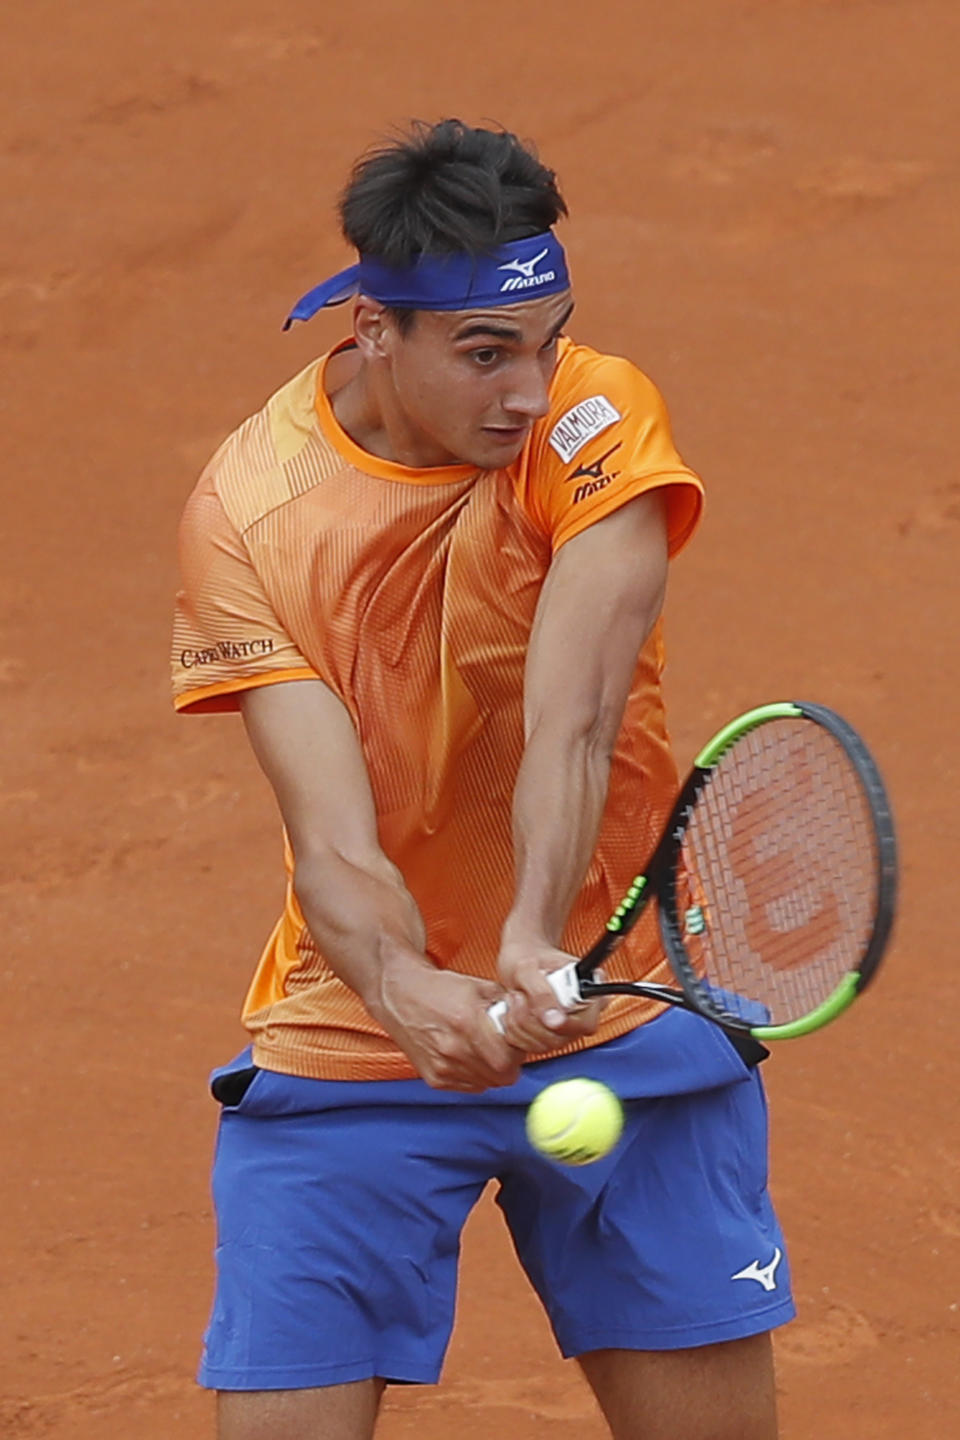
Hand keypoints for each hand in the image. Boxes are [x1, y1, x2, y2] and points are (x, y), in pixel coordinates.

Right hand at [370, 956, 522, 1091]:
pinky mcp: (433, 1078)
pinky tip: (467, 1054)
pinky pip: (468, 1086)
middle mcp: (454, 1049)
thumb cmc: (441, 988)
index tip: (515, 1040)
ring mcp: (442, 1067)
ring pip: (487, 1083)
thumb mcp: (479, 987)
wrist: (399, 996)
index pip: (510, 1059)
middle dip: (509, 1063)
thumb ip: (508, 1007)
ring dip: (491, 1070)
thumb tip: (532, 1022)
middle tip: (503, 1046)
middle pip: (502, 1076)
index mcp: (468, 1023)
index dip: (518, 1051)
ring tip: (484, 1048)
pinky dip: (474, 1074)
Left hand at [495, 935, 606, 1052]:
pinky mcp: (546, 1038)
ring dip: (520, 1024)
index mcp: (588, 992)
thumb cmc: (528, 958)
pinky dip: (514, 1031)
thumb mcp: (528, 969)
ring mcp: (565, 1029)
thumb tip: (554, 1020)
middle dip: (532, 1020)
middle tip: (519, 996)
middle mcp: (581, 1014)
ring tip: (514, 998)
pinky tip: (512, 1011)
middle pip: (563, 1038)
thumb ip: (541, 993)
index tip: (546, 1016)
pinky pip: (530, 1048)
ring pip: (544, 1045)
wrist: (518, 960)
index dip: (566, 1023)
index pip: (587, 1022)